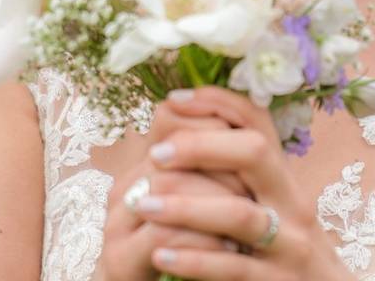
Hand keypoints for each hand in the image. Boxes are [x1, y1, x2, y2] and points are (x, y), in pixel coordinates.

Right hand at [99, 96, 250, 280]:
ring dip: (217, 203)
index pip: (170, 117)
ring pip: (170, 188)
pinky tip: (231, 248)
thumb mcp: (196, 200)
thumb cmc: (178, 246)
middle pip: (174, 150)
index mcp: (142, 165)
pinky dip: (204, 241)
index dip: (215, 127)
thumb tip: (258, 132)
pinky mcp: (119, 257)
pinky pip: (164, 234)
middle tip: (257, 187)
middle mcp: (125, 184)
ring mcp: (117, 220)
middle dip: (224, 167)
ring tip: (249, 220)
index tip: (252, 148)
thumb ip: (213, 170)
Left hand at [133, 86, 355, 280]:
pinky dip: (194, 259)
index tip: (174, 100)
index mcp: (285, 178)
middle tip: (155, 153)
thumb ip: (238, 174)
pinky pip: (233, 268)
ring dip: (186, 206)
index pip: (258, 121)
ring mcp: (290, 245)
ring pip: (239, 214)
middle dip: (201, 146)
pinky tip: (160, 255)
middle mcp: (293, 203)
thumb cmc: (285, 249)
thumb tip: (180, 135)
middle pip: (255, 152)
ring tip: (143, 204)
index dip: (217, 102)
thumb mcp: (272, 205)